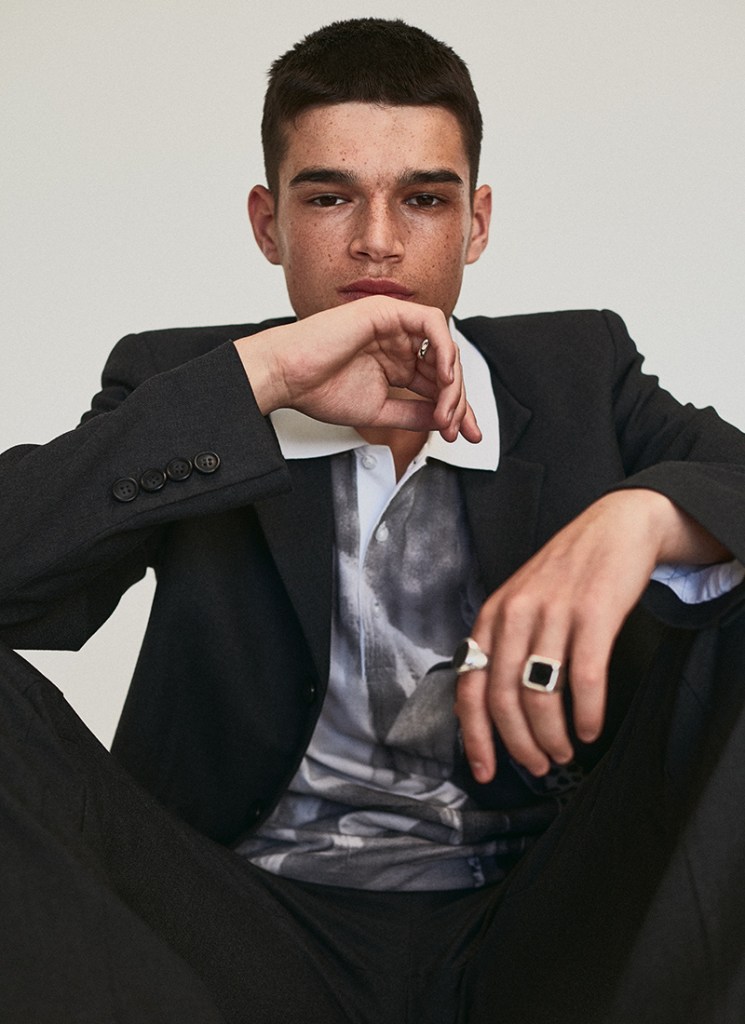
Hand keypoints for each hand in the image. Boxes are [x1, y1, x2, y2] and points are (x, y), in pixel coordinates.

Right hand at [234, 296, 480, 442]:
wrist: (288, 377)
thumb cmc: (319, 391)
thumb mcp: (379, 412)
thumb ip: (413, 414)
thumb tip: (444, 420)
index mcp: (395, 363)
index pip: (436, 383)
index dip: (456, 408)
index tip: (464, 435)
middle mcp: (398, 342)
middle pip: (446, 366)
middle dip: (460, 399)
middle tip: (458, 427)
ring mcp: (394, 325)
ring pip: (444, 346)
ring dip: (453, 380)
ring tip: (447, 409)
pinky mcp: (387, 310)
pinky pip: (431, 322)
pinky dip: (444, 348)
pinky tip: (444, 377)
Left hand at [454, 490, 729, 780]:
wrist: (614, 527)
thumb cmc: (566, 574)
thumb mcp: (520, 603)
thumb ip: (501, 647)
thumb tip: (485, 709)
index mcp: (491, 616)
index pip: (470, 686)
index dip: (476, 736)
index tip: (486, 771)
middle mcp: (515, 614)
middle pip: (504, 699)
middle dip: (520, 744)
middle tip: (538, 766)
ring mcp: (554, 613)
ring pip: (541, 695)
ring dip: (552, 736)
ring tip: (565, 752)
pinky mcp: (594, 614)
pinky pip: (585, 678)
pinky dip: (587, 714)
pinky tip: (590, 729)